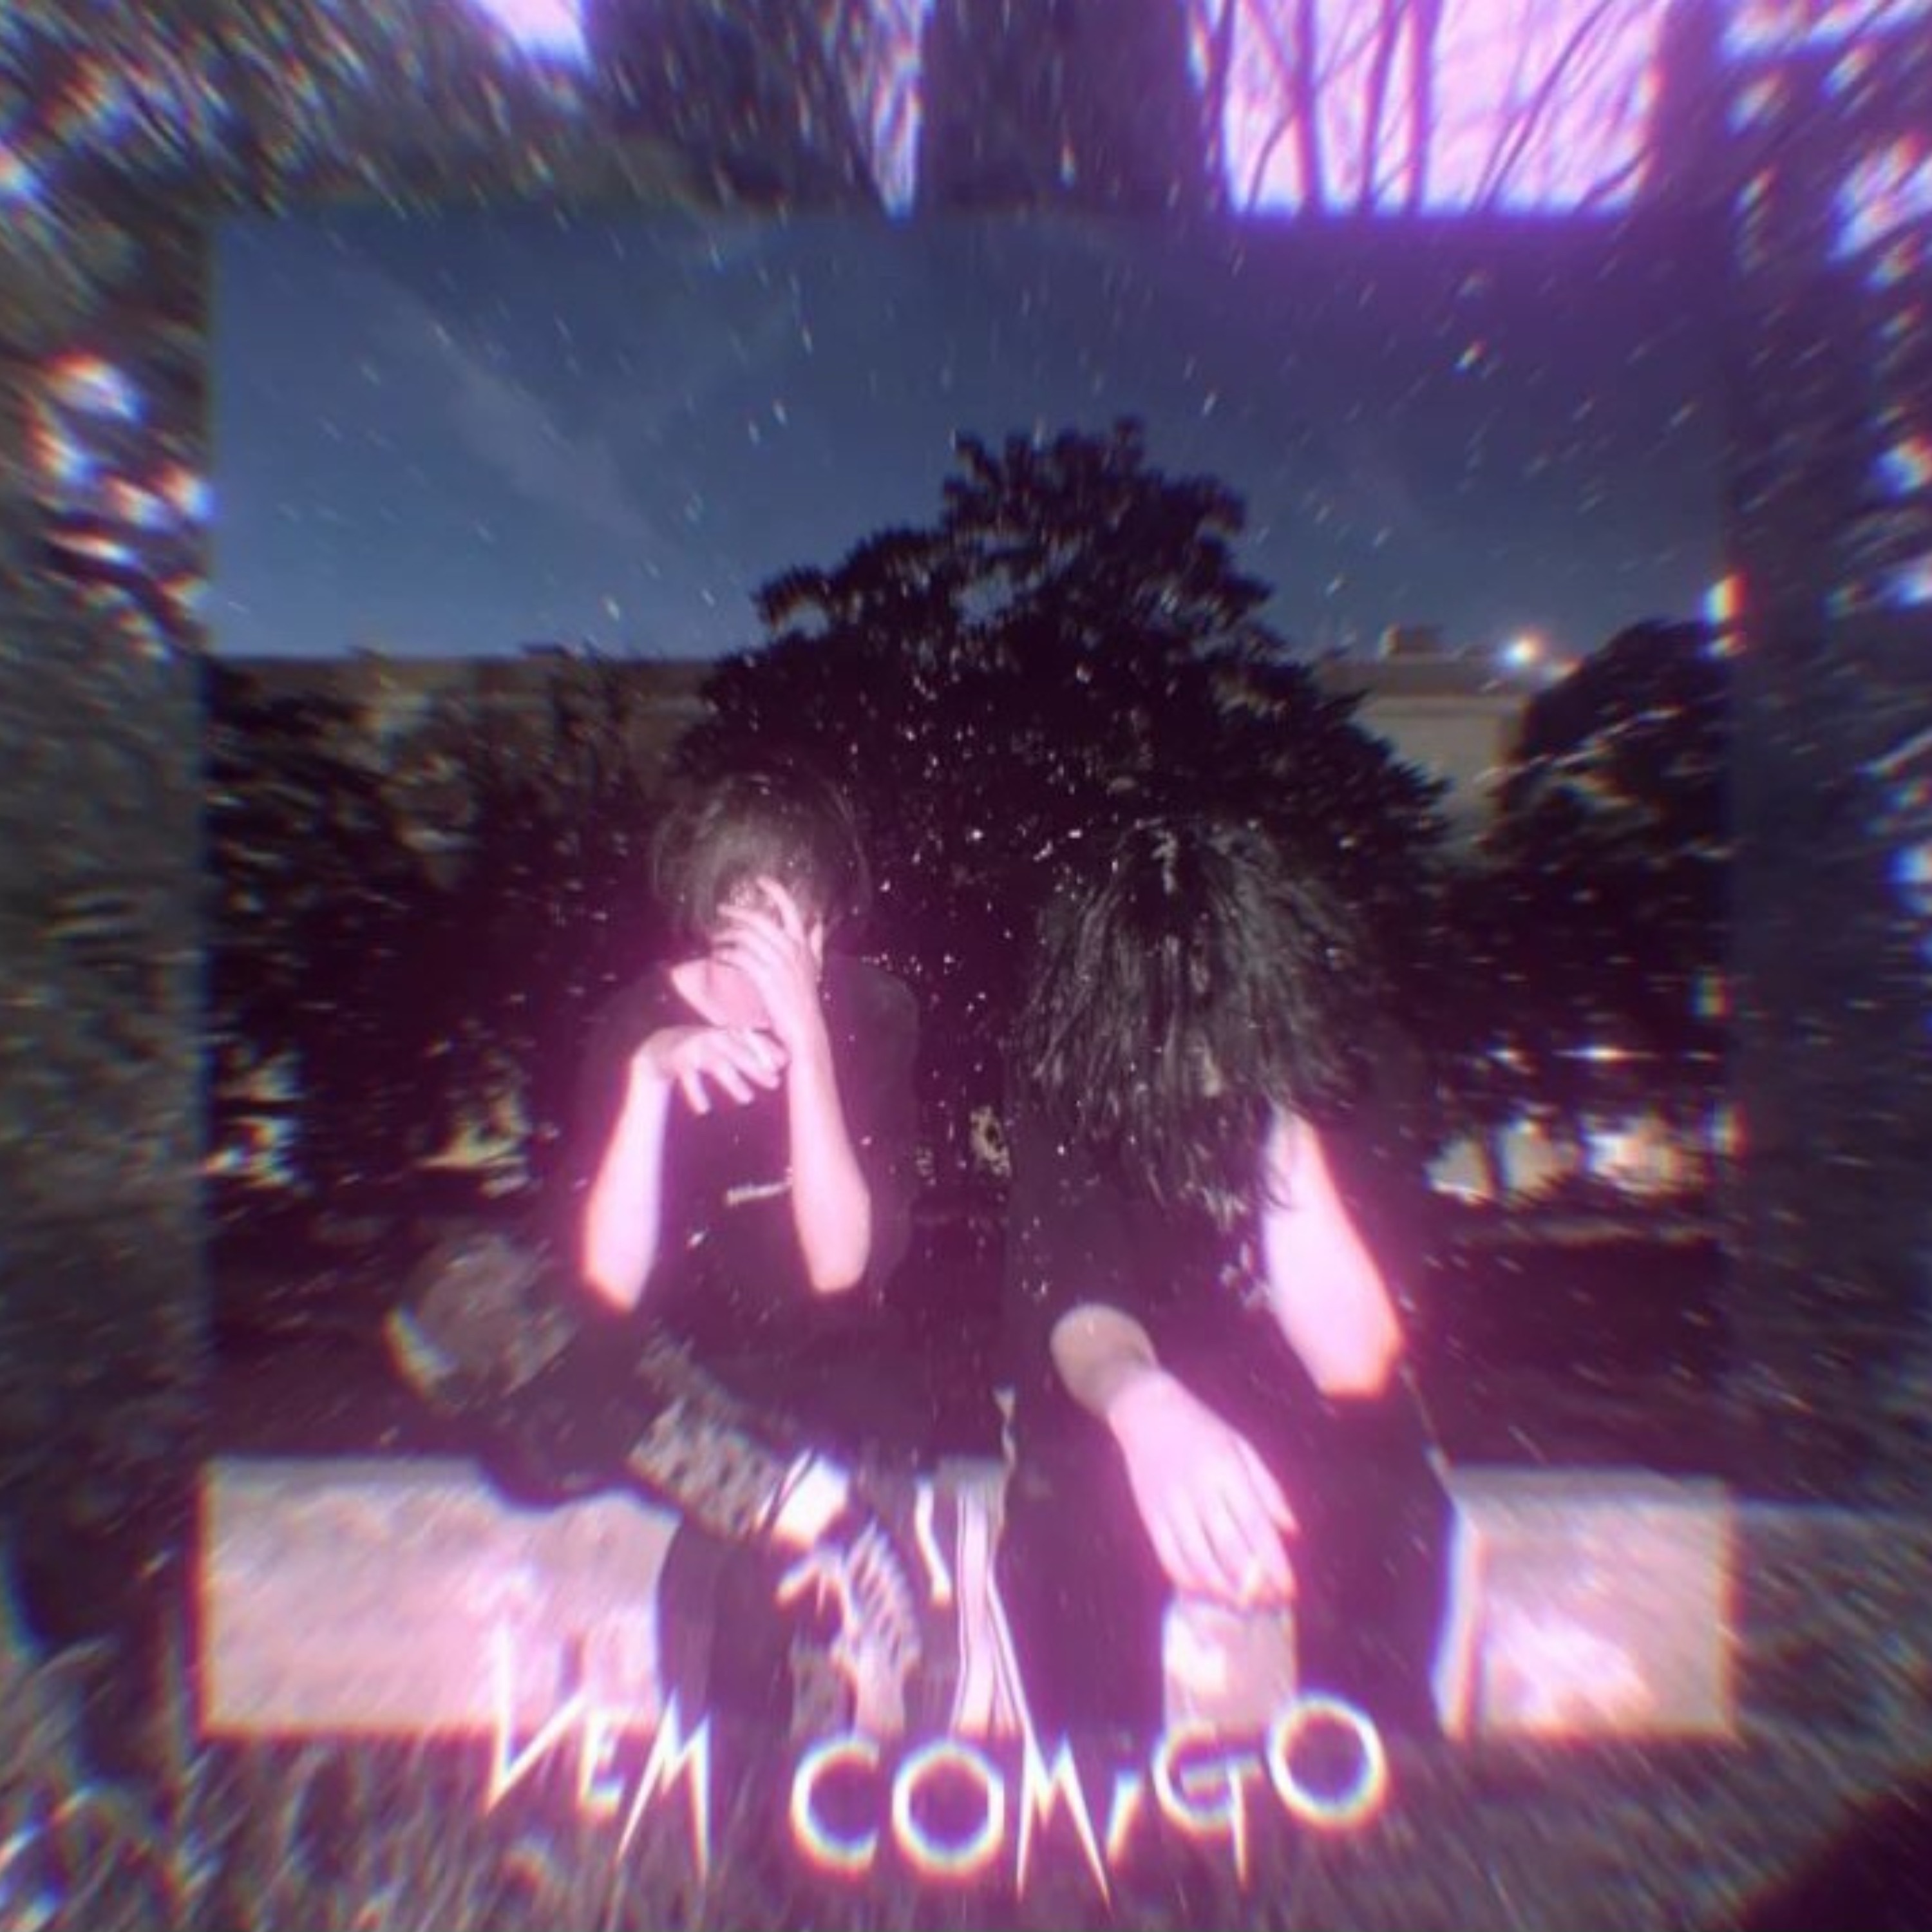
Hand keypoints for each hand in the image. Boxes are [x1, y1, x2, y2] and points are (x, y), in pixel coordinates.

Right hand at [637, 1024, 785, 1115]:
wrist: (662, 1047)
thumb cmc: (705, 1049)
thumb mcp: (728, 1047)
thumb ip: (753, 1052)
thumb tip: (786, 1061)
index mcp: (727, 1032)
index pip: (752, 1039)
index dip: (769, 1049)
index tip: (785, 1064)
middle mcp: (713, 1036)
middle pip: (738, 1051)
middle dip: (757, 1067)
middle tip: (775, 1084)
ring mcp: (694, 1047)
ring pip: (717, 1064)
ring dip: (733, 1081)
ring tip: (747, 1099)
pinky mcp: (678, 1060)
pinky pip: (689, 1079)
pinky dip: (696, 1095)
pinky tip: (704, 1110)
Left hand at [714, 879, 827, 1057]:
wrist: (804, 1028)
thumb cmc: (806, 1000)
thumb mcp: (815, 967)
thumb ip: (816, 944)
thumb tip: (817, 923)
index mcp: (802, 944)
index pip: (790, 908)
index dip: (774, 889)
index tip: (760, 880)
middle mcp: (791, 949)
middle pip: (760, 919)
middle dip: (738, 911)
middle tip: (722, 909)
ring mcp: (778, 963)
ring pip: (746, 937)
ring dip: (727, 935)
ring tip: (716, 938)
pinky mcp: (765, 977)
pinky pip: (740, 957)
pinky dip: (726, 955)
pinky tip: (718, 957)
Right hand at [1105, 1368, 1296, 1608]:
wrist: (1148, 1411)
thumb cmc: (1203, 1429)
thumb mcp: (1243, 1447)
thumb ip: (1269, 1489)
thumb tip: (1291, 1531)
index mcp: (1228, 1471)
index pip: (1256, 1527)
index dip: (1274, 1564)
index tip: (1290, 1589)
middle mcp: (1200, 1491)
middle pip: (1230, 1550)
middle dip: (1253, 1585)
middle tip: (1270, 1604)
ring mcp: (1172, 1505)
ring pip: (1199, 1561)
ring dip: (1223, 1589)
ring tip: (1242, 1603)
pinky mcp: (1150, 1515)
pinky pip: (1169, 1558)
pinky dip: (1189, 1580)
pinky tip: (1206, 1589)